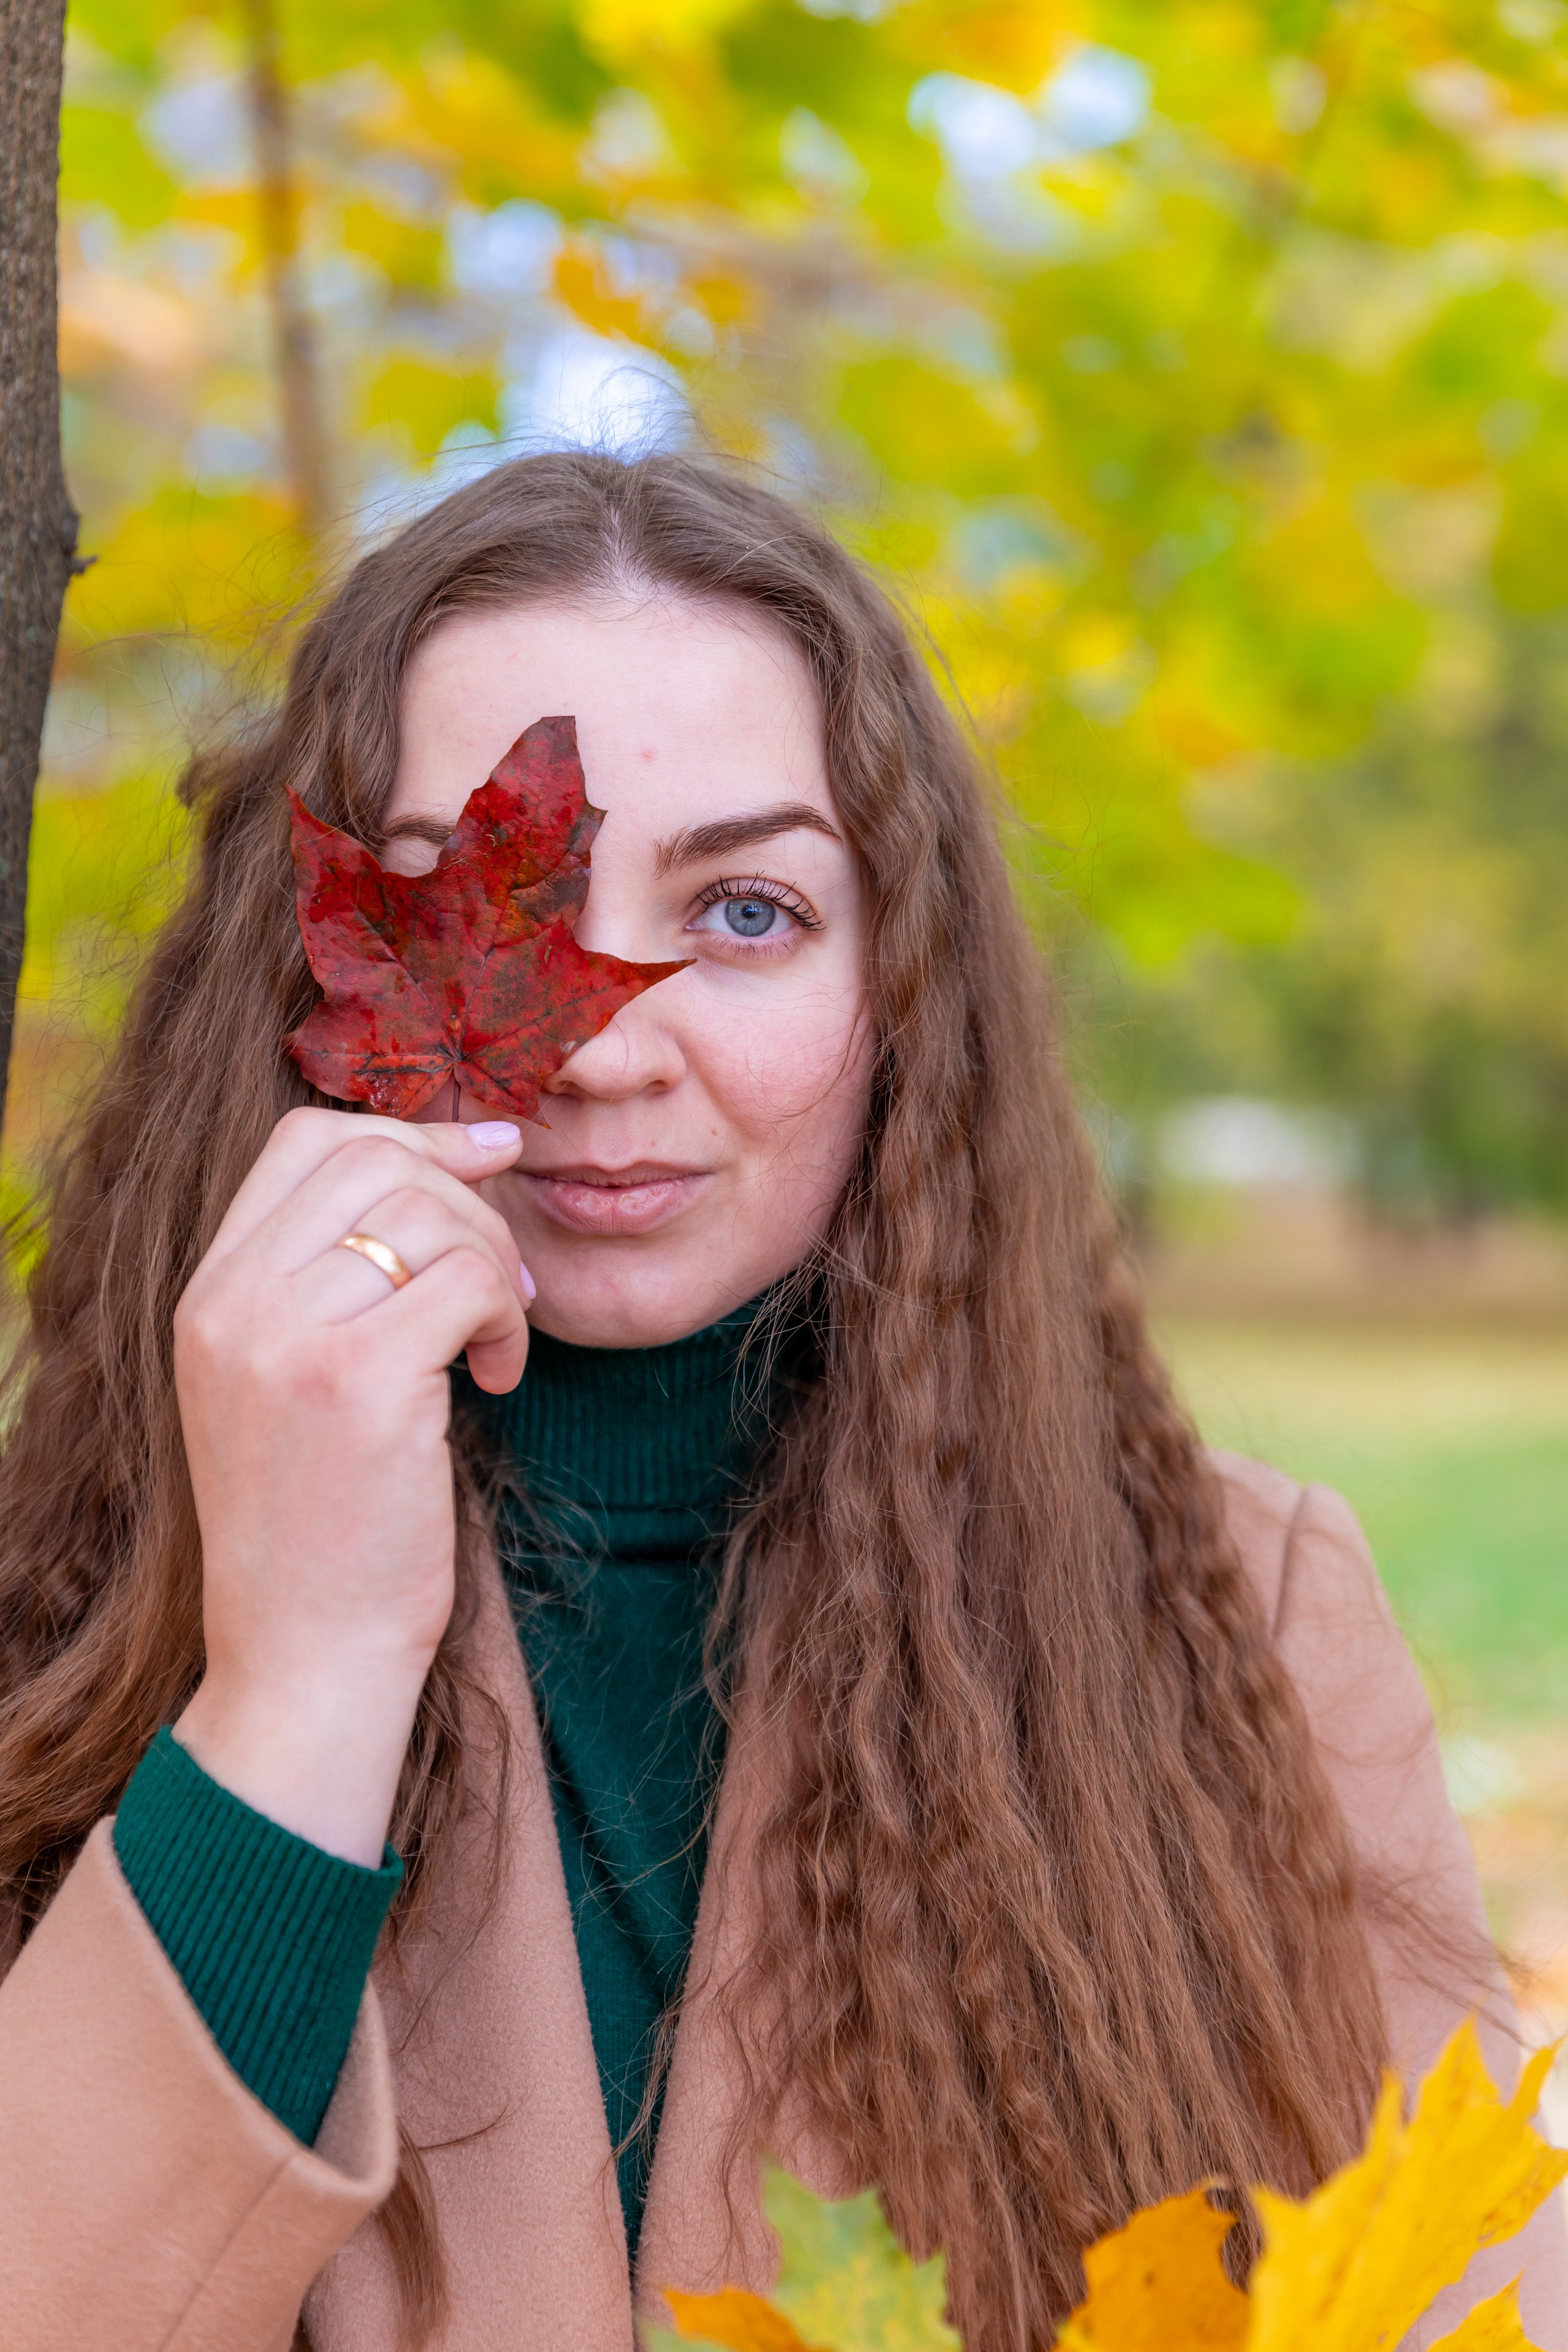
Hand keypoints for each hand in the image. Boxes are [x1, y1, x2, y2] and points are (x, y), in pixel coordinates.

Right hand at [171, 1106, 531, 1864]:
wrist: (304, 1652)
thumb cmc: (324, 1521)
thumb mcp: (290, 1382)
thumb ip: (329, 1278)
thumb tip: (447, 1161)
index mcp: (208, 1294)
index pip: (303, 1139)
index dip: (407, 1130)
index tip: (485, 1158)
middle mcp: (233, 1303)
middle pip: (377, 1158)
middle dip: (468, 1200)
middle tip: (502, 1281)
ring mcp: (288, 1339)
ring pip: (430, 1213)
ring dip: (493, 1265)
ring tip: (497, 1340)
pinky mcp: (359, 1382)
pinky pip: (468, 1281)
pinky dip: (505, 1318)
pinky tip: (496, 1381)